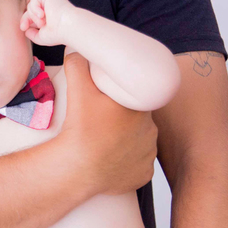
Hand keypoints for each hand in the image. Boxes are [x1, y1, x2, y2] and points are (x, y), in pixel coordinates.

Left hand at [20, 0, 76, 45]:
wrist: (68, 27)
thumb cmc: (58, 34)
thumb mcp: (41, 36)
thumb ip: (32, 34)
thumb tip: (26, 30)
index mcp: (49, 15)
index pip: (32, 15)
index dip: (25, 20)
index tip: (23, 28)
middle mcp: (50, 6)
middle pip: (30, 10)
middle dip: (25, 18)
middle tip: (24, 27)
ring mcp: (49, 0)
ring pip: (31, 6)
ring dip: (33, 16)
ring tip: (42, 23)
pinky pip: (34, 0)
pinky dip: (35, 9)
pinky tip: (42, 15)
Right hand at [58, 52, 156, 195]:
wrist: (78, 169)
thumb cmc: (81, 130)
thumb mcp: (78, 91)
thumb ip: (78, 66)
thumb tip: (75, 52)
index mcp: (141, 107)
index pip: (136, 98)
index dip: (121, 98)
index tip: (106, 102)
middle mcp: (151, 131)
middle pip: (137, 119)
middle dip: (123, 119)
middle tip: (101, 121)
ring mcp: (148, 155)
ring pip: (138, 142)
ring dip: (125, 140)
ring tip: (104, 141)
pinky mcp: (142, 175)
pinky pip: (136, 165)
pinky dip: (125, 162)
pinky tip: (110, 161)